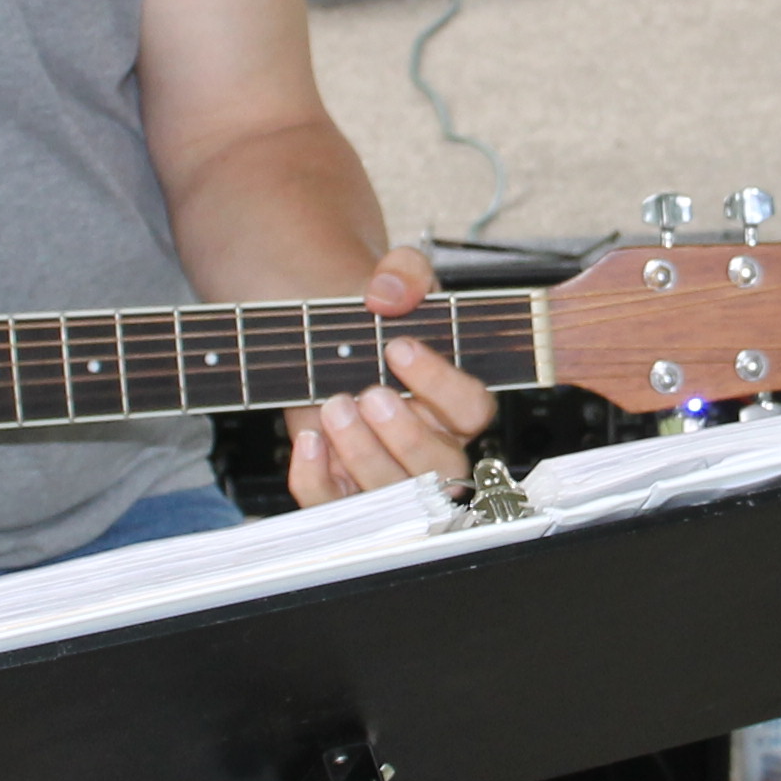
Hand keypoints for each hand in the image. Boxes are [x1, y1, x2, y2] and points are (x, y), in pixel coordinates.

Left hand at [284, 244, 496, 506]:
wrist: (319, 345)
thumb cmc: (369, 325)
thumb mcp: (391, 282)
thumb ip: (405, 272)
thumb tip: (390, 293)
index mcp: (456, 404)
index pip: (473, 409)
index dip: (441, 383)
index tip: (397, 347)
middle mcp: (432, 449)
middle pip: (442, 468)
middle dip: (406, 435)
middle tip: (368, 393)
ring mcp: (389, 478)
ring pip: (395, 498)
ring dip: (363, 455)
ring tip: (333, 407)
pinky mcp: (343, 493)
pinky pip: (336, 508)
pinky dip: (317, 481)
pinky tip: (306, 440)